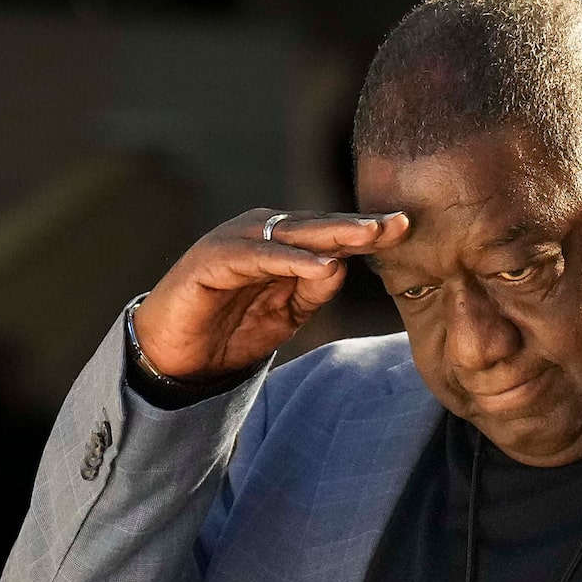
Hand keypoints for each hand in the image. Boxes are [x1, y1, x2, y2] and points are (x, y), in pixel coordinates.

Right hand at [131, 208, 409, 382]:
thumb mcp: (286, 314)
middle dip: (360, 226)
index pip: (331, 234)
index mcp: (281, 242)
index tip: (407, 229)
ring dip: (333, 235)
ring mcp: (235, 242)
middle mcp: (260, 233)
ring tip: (370, 237)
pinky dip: (290, 260)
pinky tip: (321, 265)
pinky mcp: (212, 260)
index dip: (368, 232)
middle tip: (400, 222)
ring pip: (292, 234)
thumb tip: (344, 265)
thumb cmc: (230, 333)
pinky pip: (257, 256)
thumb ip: (314, 290)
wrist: (174, 359)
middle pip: (318, 226)